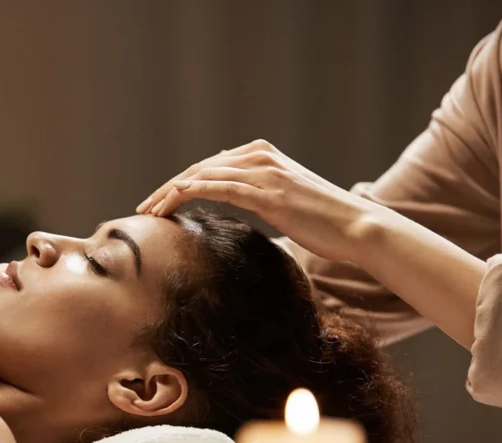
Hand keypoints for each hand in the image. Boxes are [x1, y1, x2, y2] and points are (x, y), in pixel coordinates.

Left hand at [136, 139, 381, 262]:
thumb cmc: (325, 224)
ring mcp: (263, 172)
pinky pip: (216, 187)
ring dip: (170, 194)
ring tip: (149, 212)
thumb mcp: (287, 205)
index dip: (180, 183)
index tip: (158, 201)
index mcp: (263, 155)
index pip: (210, 165)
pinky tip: (169, 206)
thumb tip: (241, 212)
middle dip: (167, 188)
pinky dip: (188, 194)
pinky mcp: (265, 192)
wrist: (357, 227)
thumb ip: (260, 199)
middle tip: (144, 207)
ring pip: (202, 176)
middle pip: (199, 168)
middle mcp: (261, 157)